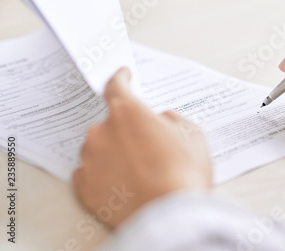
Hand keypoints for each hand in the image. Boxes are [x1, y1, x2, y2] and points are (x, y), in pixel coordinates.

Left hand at [72, 68, 211, 228]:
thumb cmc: (184, 174)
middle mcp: (102, 132)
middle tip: (150, 149)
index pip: (116, 86)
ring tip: (141, 173)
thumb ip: (172, 120)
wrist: (170, 218)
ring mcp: (90, 160)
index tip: (121, 74)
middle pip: (111, 123)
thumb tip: (160, 120)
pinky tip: (124, 184)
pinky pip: (90, 173)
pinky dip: (103, 175)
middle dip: (127, 131)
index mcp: (128, 112)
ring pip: (100, 148)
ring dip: (115, 153)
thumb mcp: (193, 136)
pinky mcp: (83, 187)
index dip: (120, 78)